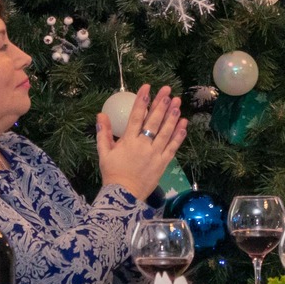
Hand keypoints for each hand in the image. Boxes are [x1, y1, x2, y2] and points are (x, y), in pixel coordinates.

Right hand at [97, 83, 187, 200]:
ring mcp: (155, 153)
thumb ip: (103, 133)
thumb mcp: (103, 153)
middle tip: (168, 90)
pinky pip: (173, 146)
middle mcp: (144, 144)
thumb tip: (101, 114)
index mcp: (128, 140)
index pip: (137, 116)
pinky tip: (183, 124)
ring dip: (172, 116)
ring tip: (177, 102)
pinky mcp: (163, 163)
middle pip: (154, 120)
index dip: (142, 100)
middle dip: (161, 104)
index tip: (147, 87)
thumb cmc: (112, 173)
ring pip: (166, 131)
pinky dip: (179, 135)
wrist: (123, 196)